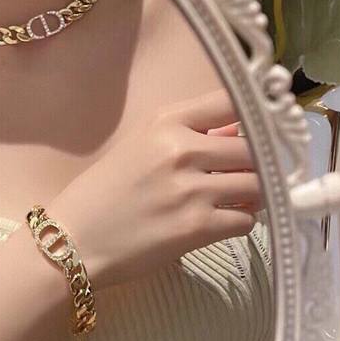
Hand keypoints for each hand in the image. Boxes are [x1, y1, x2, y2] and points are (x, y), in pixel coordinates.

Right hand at [49, 87, 260, 290]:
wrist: (73, 239)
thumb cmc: (104, 191)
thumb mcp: (141, 145)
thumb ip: (189, 133)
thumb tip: (237, 130)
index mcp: (166, 121)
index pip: (232, 101)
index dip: (258, 114)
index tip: (265, 127)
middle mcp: (183, 149)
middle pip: (254, 148)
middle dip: (258, 163)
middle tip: (249, 173)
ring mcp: (192, 189)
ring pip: (258, 185)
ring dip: (254, 194)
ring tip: (237, 198)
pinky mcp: (197, 228)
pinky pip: (247, 219)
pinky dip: (240, 221)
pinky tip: (219, 221)